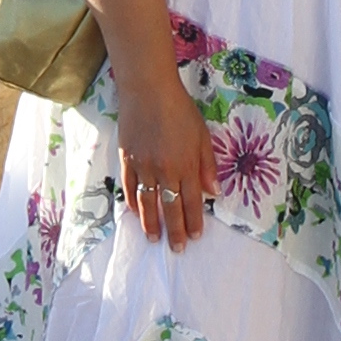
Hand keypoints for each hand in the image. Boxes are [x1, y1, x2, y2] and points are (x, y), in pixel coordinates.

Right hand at [116, 76, 212, 248]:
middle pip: (170, 208)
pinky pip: (130, 188)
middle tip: (176, 249)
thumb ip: (207, 165)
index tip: (195, 237)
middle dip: (174, 231)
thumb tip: (213, 192)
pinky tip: (136, 213)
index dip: (194, 221)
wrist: (148, 91)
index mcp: (186, 166)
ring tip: (154, 238)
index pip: (192, 202)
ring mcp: (143, 167)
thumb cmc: (180, 110)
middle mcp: (164, 171)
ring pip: (148, 203)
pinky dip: (133, 203)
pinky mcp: (126, 160)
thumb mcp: (202, 136)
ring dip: (151, 224)